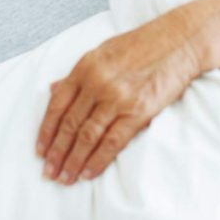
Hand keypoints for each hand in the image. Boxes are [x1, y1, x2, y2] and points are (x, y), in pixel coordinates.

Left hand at [36, 13, 202, 184]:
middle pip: (70, 125)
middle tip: (48, 173)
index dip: (46, 131)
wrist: (179, 42)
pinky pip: (112, 142)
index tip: (40, 150)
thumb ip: (78, 73)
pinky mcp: (138, 112)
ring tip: (64, 178)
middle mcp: (97, 83)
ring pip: (87, 137)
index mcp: (85, 67)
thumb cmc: (142, 45)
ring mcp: (117, 99)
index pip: (57, 105)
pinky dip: (98, 160)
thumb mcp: (103, 51)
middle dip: (57, 152)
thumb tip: (53, 89)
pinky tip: (88, 173)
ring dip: (73, 161)